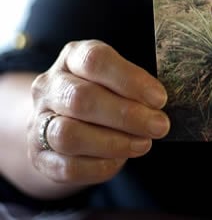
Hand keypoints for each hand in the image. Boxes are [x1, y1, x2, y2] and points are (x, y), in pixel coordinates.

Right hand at [28, 40, 169, 187]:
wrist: (63, 118)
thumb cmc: (103, 91)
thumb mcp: (115, 75)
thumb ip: (133, 84)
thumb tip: (157, 104)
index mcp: (72, 57)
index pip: (95, 60)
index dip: (129, 79)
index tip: (159, 98)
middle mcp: (50, 85)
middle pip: (81, 99)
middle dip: (126, 115)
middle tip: (158, 125)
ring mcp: (39, 120)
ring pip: (69, 135)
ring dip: (113, 142)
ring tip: (143, 143)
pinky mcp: (39, 155)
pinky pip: (66, 167)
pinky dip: (98, 166)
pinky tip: (120, 161)